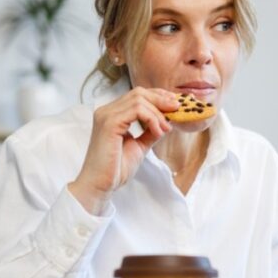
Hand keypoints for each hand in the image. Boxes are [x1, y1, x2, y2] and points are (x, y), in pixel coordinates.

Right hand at [69, 87, 179, 212]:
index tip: (175, 105)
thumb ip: (149, 132)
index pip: (137, 95)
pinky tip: (157, 132)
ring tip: (166, 129)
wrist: (100, 185)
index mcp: (112, 115)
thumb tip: (166, 123)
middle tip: (176, 110)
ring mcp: (106, 115)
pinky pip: (137, 110)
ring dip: (158, 113)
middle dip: (161, 99)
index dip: (158, 96)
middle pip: (138, 92)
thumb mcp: (139, 146)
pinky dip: (152, 119)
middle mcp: (107, 111)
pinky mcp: (109, 123)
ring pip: (139, 99)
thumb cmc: (116, 169)